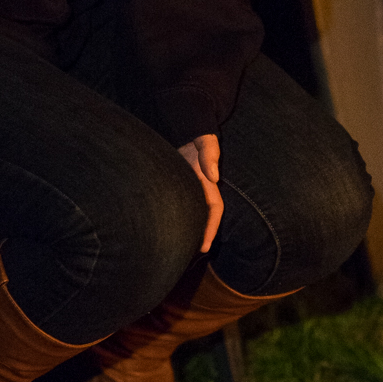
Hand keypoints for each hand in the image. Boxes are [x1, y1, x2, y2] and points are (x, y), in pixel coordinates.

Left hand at [178, 133, 223, 252]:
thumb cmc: (195, 134)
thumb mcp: (204, 140)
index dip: (211, 228)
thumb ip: (209, 153)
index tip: (205, 247)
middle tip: (189, 255)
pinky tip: (168, 227)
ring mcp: (190, 186)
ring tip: (178, 248)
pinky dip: (179, 217)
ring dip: (190, 227)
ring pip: (192, 212)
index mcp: (208, 181)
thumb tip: (214, 176)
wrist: (184, 126)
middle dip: (200, 235)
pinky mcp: (178, 184)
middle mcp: (201, 186)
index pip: (214, 209)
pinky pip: (182, 205)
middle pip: (203, 215)